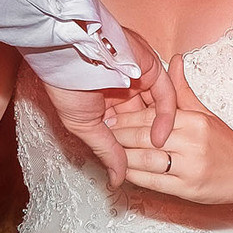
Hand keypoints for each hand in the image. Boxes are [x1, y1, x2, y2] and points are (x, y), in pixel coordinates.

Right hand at [39, 28, 175, 188]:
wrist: (67, 52)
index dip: (129, 149)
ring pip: (158, 108)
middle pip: (144, 119)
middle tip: (148, 165)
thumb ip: (107, 150)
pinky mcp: (151, 68)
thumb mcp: (85, 125)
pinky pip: (165, 95)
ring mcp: (140, 77)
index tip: (131, 170)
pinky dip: (166, 117)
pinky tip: (160, 138)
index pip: (126, 128)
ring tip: (158, 155)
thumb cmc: (66, 84)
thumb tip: (116, 179)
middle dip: (145, 143)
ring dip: (158, 132)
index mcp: (107, 101)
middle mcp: (125, 88)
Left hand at [109, 57, 232, 206]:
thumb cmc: (226, 143)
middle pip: (145, 136)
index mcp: (195, 121)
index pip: (152, 116)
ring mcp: (190, 167)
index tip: (111, 116)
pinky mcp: (188, 189)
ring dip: (123, 155)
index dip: (127, 117)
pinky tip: (122, 171)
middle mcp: (192, 142)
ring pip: (146, 159)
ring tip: (108, 151)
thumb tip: (175, 58)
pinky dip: (135, 176)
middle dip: (120, 135)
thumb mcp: (205, 113)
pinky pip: (153, 182)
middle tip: (103, 132)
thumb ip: (183, 90)